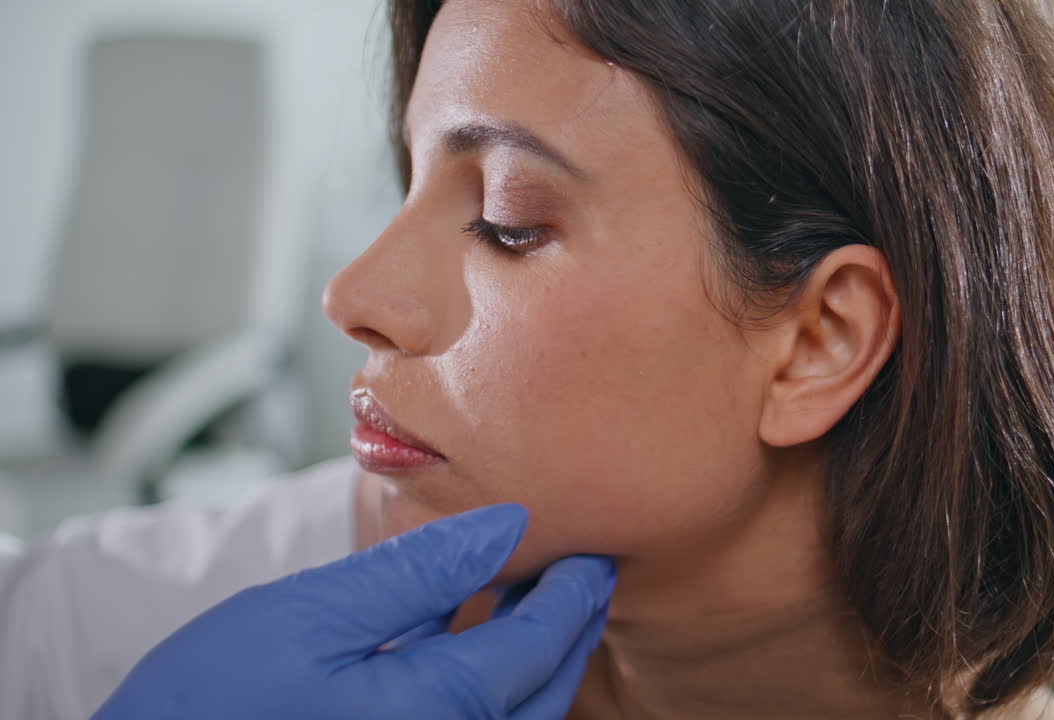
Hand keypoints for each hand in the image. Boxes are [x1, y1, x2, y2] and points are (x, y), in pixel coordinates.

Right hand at [93, 504, 614, 718]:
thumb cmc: (209, 700)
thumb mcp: (311, 613)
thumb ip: (417, 571)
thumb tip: (504, 525)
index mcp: (431, 714)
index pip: (537, 650)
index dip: (572, 595)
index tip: (593, 552)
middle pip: (540, 696)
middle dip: (571, 632)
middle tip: (586, 575)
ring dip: (539, 665)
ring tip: (541, 603)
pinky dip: (495, 692)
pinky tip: (475, 646)